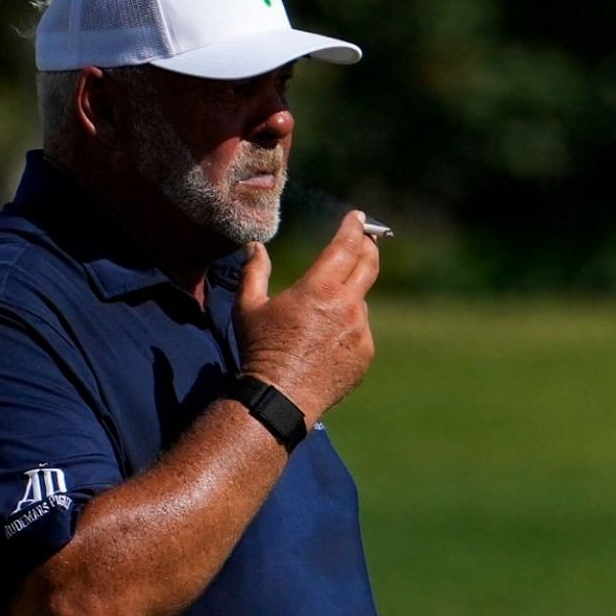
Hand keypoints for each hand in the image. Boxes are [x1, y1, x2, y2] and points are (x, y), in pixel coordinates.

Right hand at [233, 210, 379, 426]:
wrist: (280, 398)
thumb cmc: (260, 351)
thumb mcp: (247, 308)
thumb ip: (253, 272)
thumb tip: (255, 246)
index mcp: (320, 288)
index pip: (346, 245)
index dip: (353, 227)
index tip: (357, 217)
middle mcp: (347, 305)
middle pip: (368, 264)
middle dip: (368, 247)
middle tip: (365, 239)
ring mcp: (360, 331)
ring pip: (360, 302)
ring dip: (349, 298)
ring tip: (323, 314)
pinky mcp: (365, 354)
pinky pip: (360, 332)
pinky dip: (348, 329)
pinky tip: (325, 343)